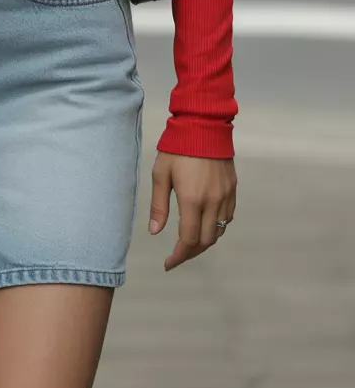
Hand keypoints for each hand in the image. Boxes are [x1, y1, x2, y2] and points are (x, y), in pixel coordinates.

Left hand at [148, 151, 236, 271]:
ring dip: (205, 240)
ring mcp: (225, 195)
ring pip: (219, 231)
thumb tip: (155, 233)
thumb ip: (159, 206)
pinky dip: (217, 226)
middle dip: (191, 252)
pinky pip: (228, 216)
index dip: (178, 256)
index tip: (168, 263)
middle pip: (206, 241)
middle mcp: (212, 202)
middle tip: (177, 255)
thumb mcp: (161, 174)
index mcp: (192, 200)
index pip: (188, 240)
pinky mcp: (233, 188)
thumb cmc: (177, 148)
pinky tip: (205, 222)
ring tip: (190, 241)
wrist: (203, 124)